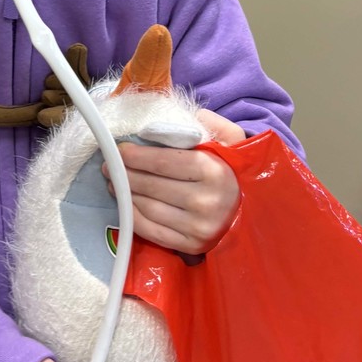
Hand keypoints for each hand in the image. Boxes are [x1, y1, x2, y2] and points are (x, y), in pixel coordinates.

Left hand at [103, 109, 244, 254]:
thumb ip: (211, 124)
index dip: (136, 156)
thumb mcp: (233, 142)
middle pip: (151, 185)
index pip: (162, 162)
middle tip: (109, 165)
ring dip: (125, 194)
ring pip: (147, 208)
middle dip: (124, 174)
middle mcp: (205, 201)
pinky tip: (126, 203)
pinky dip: (133, 216)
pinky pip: (151, 231)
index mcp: (213, 171)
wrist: (253, 214)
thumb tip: (177, 115)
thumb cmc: (235, 173)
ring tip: (114, 183)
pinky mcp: (190, 245)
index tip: (120, 150)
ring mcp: (197, 227)